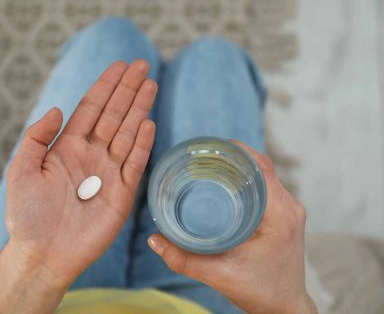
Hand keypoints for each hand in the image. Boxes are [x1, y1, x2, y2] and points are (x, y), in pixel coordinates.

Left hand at [6, 60, 156, 287]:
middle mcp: (92, 155)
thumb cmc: (28, 215)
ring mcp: (109, 173)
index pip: (91, 108)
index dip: (106, 86)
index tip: (119, 65)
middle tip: (142, 65)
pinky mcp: (122, 194)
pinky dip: (142, 144)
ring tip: (150, 84)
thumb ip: (37, 138)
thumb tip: (58, 109)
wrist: (43, 254)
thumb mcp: (21, 171)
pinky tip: (149, 123)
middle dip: (128, 89)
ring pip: (128, 133)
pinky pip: (135, 163)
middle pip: (114, 115)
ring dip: (139, 109)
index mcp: (68, 147)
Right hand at [147, 141, 316, 313]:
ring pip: (264, 175)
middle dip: (232, 156)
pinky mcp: (285, 215)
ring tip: (211, 165)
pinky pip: (266, 186)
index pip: (262, 167)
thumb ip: (184, 259)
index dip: (238, 150)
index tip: (211, 146)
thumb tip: (154, 239)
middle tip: (202, 156)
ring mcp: (290, 210)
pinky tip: (226, 182)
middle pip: (261, 166)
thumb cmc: (261, 292)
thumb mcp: (220, 276)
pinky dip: (246, 178)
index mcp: (280, 215)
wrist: (285, 308)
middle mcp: (289, 207)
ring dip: (240, 166)